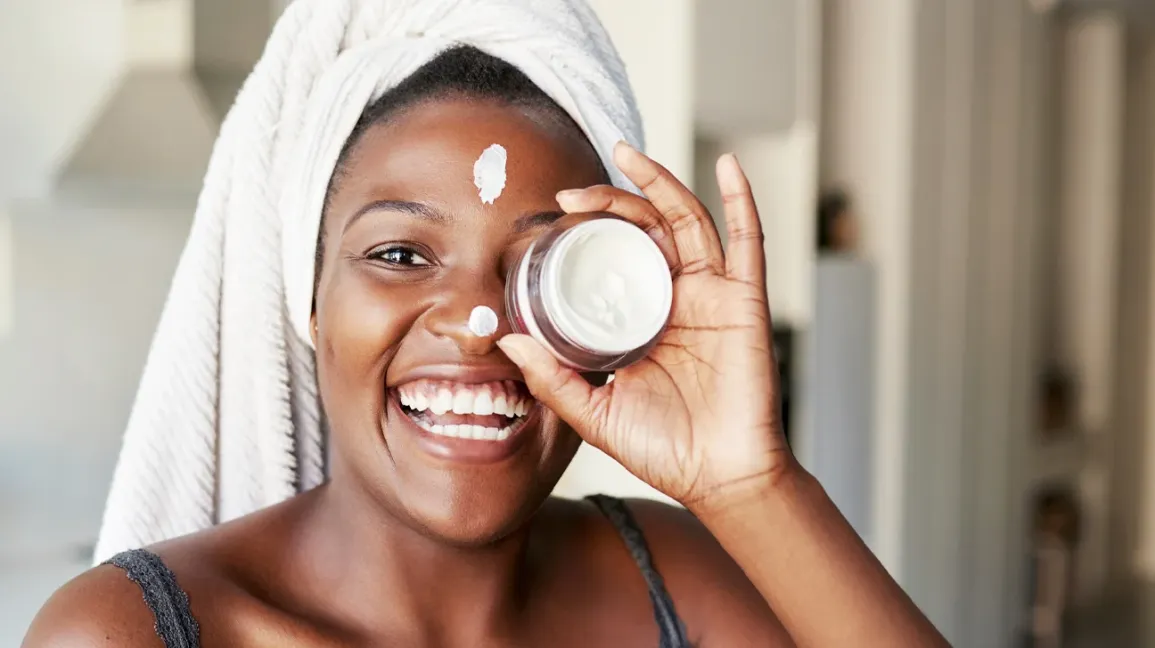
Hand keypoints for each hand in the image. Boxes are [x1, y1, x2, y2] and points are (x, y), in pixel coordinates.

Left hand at [497, 142, 791, 510]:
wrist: (718, 479)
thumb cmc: (664, 448)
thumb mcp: (593, 411)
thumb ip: (552, 379)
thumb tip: (505, 341)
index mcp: (641, 317)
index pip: (614, 255)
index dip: (588, 230)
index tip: (551, 217)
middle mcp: (676, 297)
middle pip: (646, 228)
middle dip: (610, 201)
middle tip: (570, 195)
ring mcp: (712, 295)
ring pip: (687, 221)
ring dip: (659, 183)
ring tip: (625, 154)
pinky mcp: (745, 302)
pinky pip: (749, 242)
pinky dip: (742, 200)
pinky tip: (729, 166)